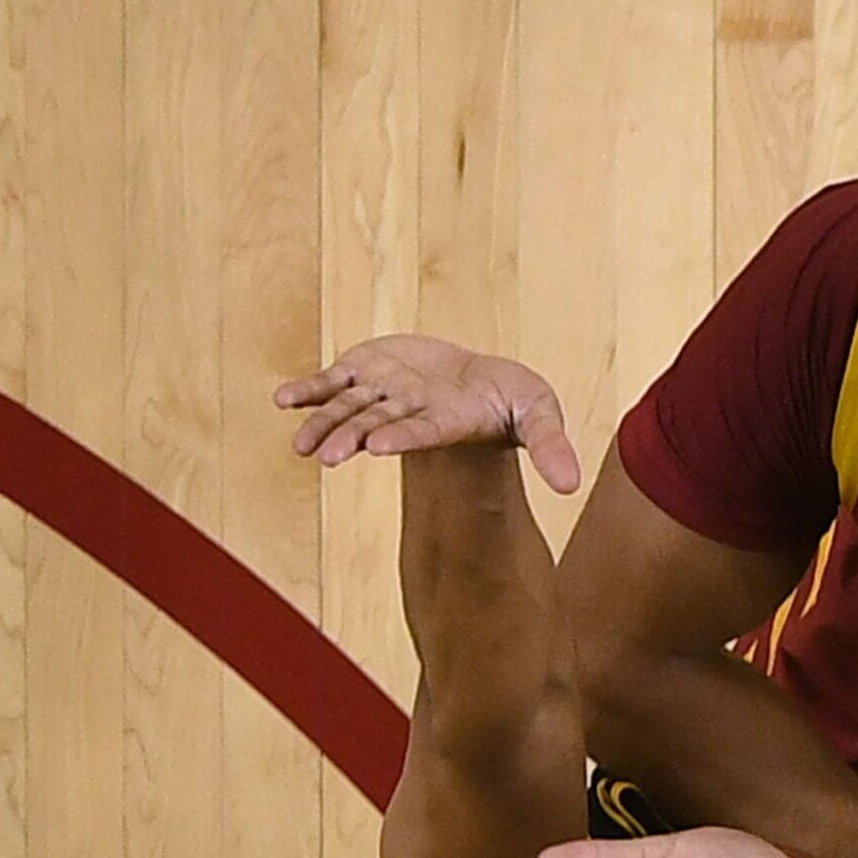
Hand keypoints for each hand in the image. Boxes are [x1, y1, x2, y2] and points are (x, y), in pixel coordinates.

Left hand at [274, 334, 581, 493]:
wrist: (476, 381)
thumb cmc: (512, 401)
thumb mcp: (539, 413)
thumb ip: (551, 447)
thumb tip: (573, 487)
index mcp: (446, 420)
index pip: (422, 431)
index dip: (402, 437)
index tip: (378, 447)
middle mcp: (409, 411)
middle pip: (376, 424)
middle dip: (351, 437)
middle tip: (327, 458)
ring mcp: (384, 391)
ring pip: (348, 408)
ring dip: (323, 424)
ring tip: (300, 447)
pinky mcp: (366, 370)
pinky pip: (332, 383)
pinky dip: (309, 391)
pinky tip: (284, 401)